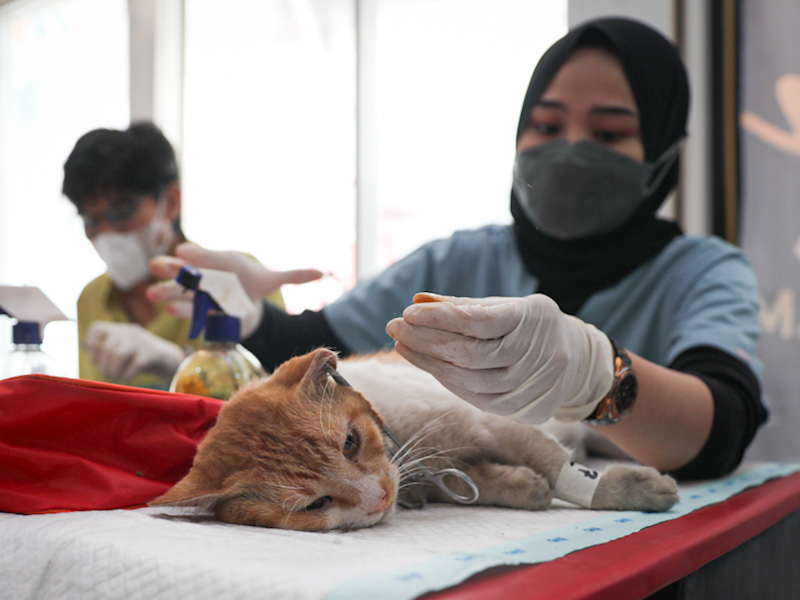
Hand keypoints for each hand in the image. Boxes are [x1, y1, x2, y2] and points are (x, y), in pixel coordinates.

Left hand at [84, 321, 185, 381]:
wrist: (170, 360)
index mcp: (119, 329)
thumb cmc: (140, 358)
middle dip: (104, 366)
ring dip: (113, 370)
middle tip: (107, 376)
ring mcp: (142, 341)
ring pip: (119, 353)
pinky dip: (127, 374)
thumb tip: (93, 360)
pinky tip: (127, 378)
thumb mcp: (123, 350)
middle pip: (108, 347)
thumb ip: (107, 353)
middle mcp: (130, 331)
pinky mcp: (153, 353)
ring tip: (115, 378)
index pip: (97, 328)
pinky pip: (135, 364)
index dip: (92, 346)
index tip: (96, 360)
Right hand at [148, 242, 323, 336]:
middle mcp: (204, 273)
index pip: (206, 254)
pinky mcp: (193, 307)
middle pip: (184, 267)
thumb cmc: (251, 284)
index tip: (185, 254)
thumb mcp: (271, 280)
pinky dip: (178, 308)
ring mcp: (195, 291)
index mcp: (221, 260)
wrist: (242, 302)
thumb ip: (293, 275)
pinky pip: (183, 307)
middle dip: (172, 267)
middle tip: (161, 266)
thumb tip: (323, 272)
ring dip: (165, 290)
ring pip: (177, 288)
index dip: (196, 254)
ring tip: (153, 294)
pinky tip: (171, 309)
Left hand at [385, 293, 614, 423]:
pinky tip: (426, 364)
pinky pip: (473, 397)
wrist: (577, 363)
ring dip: (428, 362)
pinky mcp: (522, 410)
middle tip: (394, 327)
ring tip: (402, 345)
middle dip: (425, 340)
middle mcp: (535, 354)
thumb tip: (417, 301)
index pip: (479, 320)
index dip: (440, 317)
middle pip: (468, 352)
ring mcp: (530, 386)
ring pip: (468, 379)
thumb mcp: (505, 306)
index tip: (407, 312)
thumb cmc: (529, 326)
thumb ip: (462, 305)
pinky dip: (445, 380)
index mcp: (532, 318)